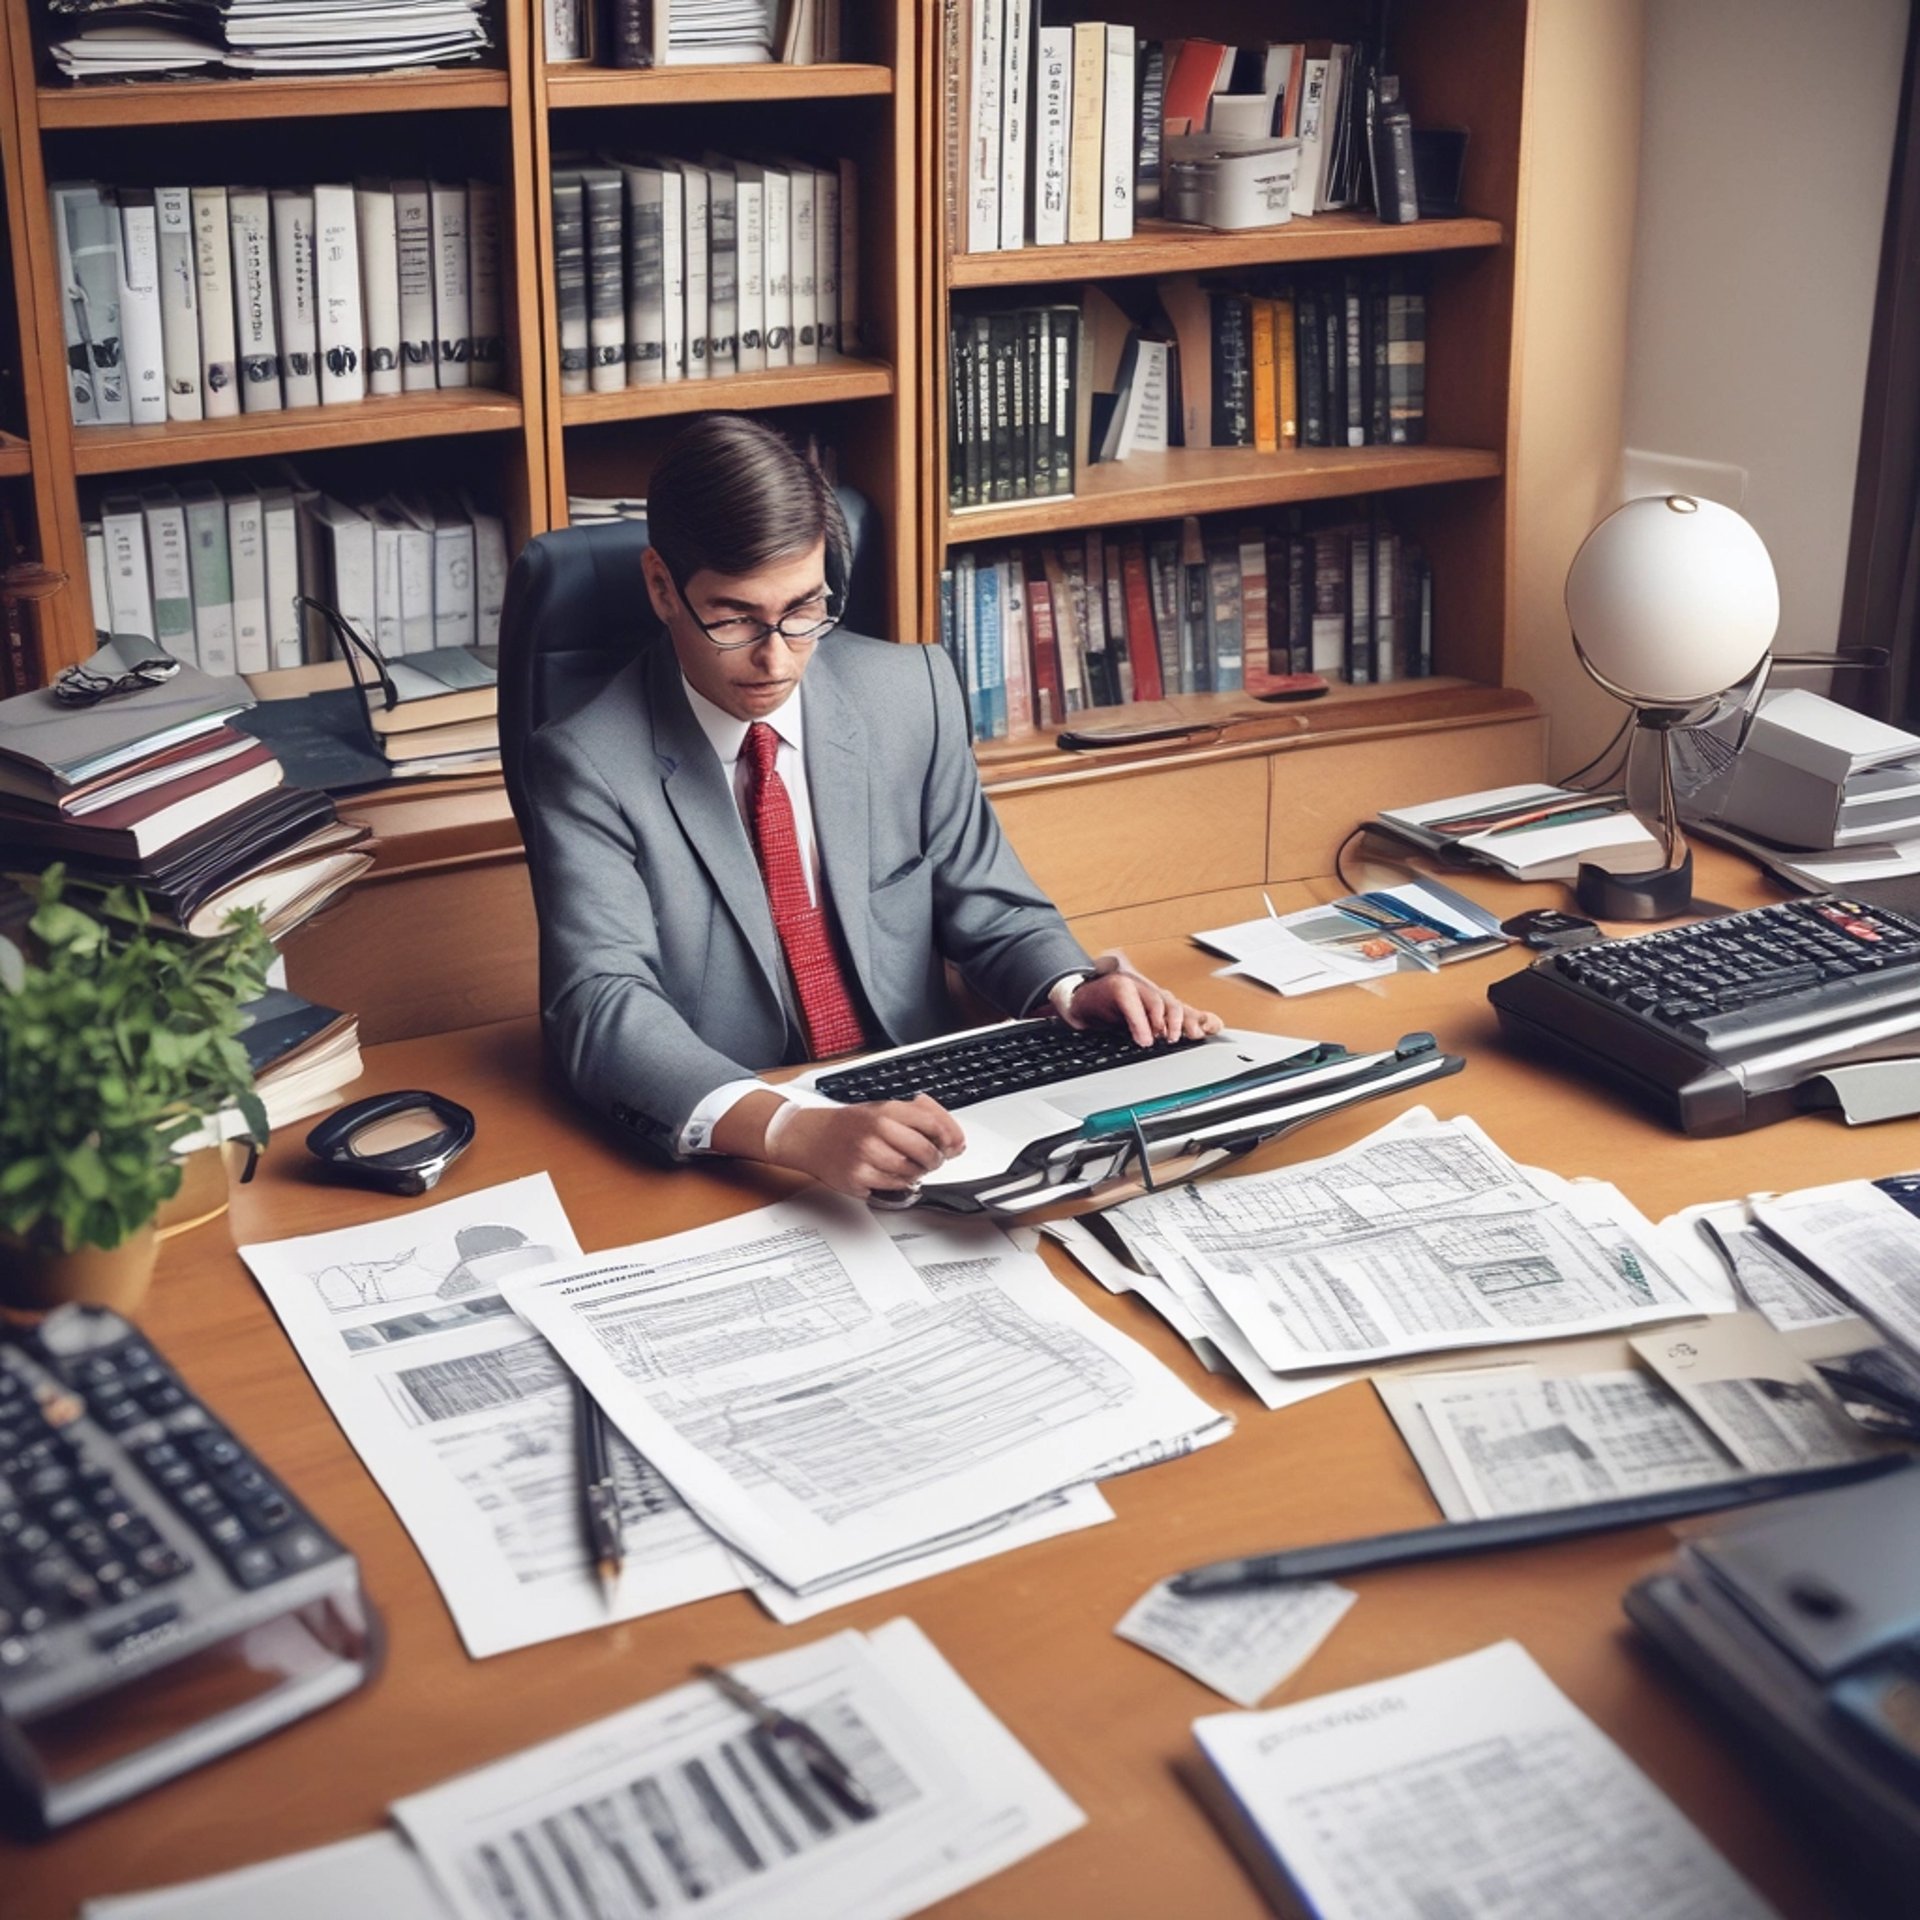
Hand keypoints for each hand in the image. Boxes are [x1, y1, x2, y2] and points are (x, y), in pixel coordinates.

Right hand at [769, 1095, 966, 1198]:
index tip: (950, 1145)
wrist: (811, 1136)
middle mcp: (876, 1130)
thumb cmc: (850, 1125)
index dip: (948, 1137)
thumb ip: (919, 1119)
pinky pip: (892, 1187)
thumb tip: (955, 1140)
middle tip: (931, 1161)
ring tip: (909, 1167)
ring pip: (911, 1172)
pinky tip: (891, 1175)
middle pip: (925, 1151)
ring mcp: (866, 1154)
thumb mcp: (883, 1109)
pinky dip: (898, 1184)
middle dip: (935, 1160)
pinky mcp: (857, 1177)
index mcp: (886, 1110)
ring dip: (917, 1173)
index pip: (932, 1124)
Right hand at [1062, 963, 1222, 1045]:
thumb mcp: (1142, 1024)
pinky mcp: (1117, 988)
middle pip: (1175, 1003)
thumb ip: (1169, 1027)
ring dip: (1163, 1021)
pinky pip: (1132, 1003)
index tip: (1213, 1028)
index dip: (1200, 1018)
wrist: (1080, 1001)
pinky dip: (1140, 1022)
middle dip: (1185, 1021)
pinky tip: (1143, 1037)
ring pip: (1157, 1000)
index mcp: (1158, 1001)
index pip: (1185, 1009)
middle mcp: (1150, 992)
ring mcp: (1135, 987)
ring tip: (1164, 1039)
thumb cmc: (1110, 1011)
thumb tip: (1203, 1030)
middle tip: (1186, 1037)